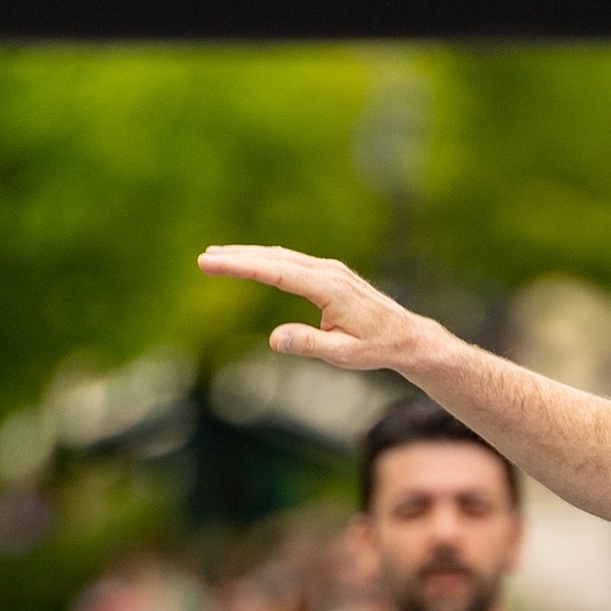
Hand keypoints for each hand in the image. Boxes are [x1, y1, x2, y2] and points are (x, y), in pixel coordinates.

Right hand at [198, 243, 436, 376]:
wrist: (407, 337)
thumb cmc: (376, 348)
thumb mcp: (343, 355)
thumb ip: (310, 345)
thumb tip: (275, 340)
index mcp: (328, 289)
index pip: (276, 272)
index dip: (241, 266)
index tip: (212, 263)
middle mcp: (328, 272)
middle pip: (274, 258)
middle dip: (238, 257)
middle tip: (204, 258)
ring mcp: (330, 270)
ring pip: (282, 257)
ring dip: (250, 255)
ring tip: (218, 257)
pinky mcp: (331, 274)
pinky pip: (293, 262)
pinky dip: (267, 260)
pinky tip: (251, 261)